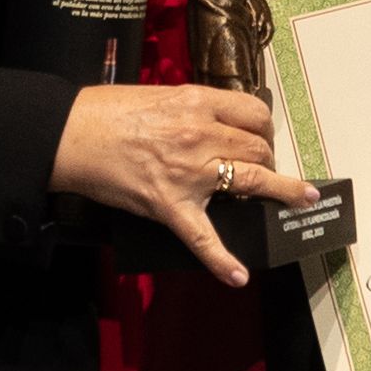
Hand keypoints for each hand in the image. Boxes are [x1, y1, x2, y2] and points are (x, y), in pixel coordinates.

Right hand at [48, 83, 318, 286]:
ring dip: (280, 192)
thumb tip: (219, 123)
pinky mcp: (170, 206)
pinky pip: (204, 238)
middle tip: (260, 168)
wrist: (69, 135)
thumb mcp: (159, 95)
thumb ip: (194, 109)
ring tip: (301, 200)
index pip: (255, 114)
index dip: (265, 128)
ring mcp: (189, 173)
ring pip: (252, 182)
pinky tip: (238, 275)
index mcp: (197, 103)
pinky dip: (223, 260)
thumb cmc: (105, 112)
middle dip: (266, 159)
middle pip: (258, 149)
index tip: (263, 137)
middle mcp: (201, 136)